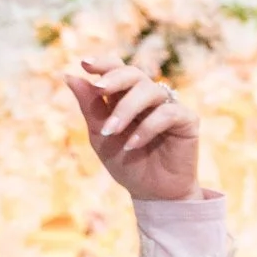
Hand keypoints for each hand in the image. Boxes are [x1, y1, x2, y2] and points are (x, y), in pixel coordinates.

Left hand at [65, 59, 198, 199]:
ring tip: (111, 131)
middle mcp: (148, 98)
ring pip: (150, 91)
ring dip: (126, 109)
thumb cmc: (127, 164)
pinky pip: (168, 113)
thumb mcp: (100, 135)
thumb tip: (69, 75)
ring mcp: (169, 107)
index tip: (84, 64)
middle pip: (134, 73)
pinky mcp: (188, 121)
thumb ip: (89, 106)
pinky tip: (132, 144)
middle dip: (115, 79)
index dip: (103, 63)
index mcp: (126, 97)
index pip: (117, 69)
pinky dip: (147, 127)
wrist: (153, 194)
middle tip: (100, 89)